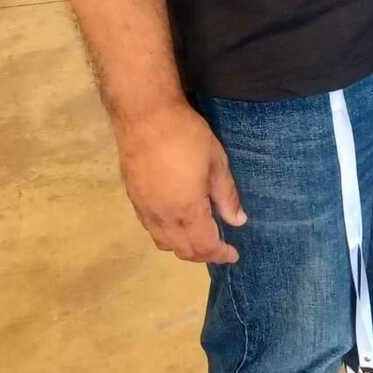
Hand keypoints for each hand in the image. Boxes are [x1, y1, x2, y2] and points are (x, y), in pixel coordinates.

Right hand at [115, 102, 246, 264]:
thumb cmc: (186, 136)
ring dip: (183, 246)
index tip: (234, 254)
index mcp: (187, 210)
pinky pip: (152, 229)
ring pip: (164, 242)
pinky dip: (167, 235)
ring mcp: (145, 210)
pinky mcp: (134, 200)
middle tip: (220, 247)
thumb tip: (238, 221)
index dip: (220, 254)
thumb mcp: (216, 161)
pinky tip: (177, 222)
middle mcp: (163, 218)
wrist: (145, 118)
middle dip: (203, 254)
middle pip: (183, 250)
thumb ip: (226, 195)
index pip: (204, 246)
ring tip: (200, 237)